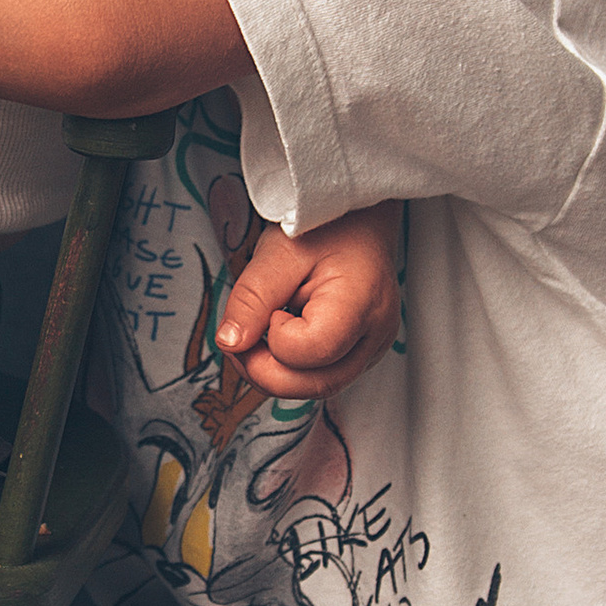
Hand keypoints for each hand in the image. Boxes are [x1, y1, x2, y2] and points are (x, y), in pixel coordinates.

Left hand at [214, 205, 405, 399]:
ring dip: (276, 372)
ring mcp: (373, 347)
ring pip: (318, 388)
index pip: (309, 352)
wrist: (359, 217)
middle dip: (264, 370)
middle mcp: (376, 335)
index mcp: (361, 304)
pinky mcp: (363, 352)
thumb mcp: (278, 251)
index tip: (272, 305)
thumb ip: (251, 299)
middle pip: (316, 384)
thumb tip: (229, 343)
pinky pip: (323, 376)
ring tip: (260, 332)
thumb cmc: (325, 225)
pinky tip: (282, 336)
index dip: (275, 337)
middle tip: (242, 335)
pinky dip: (293, 367)